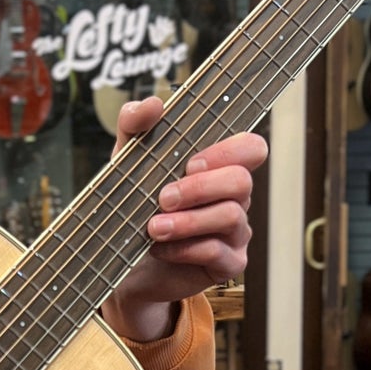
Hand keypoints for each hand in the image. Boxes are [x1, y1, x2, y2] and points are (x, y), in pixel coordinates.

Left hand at [103, 97, 267, 341]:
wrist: (119, 260)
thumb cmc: (134, 206)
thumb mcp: (127, 161)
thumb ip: (134, 126)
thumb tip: (153, 104)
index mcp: (218, 169)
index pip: (251, 148)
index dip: (229, 151)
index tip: (189, 163)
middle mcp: (233, 198)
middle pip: (242, 181)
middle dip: (199, 188)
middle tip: (162, 198)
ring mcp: (234, 233)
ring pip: (231, 217)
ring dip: (188, 221)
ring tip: (153, 227)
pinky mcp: (227, 264)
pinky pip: (218, 252)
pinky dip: (185, 249)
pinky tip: (160, 249)